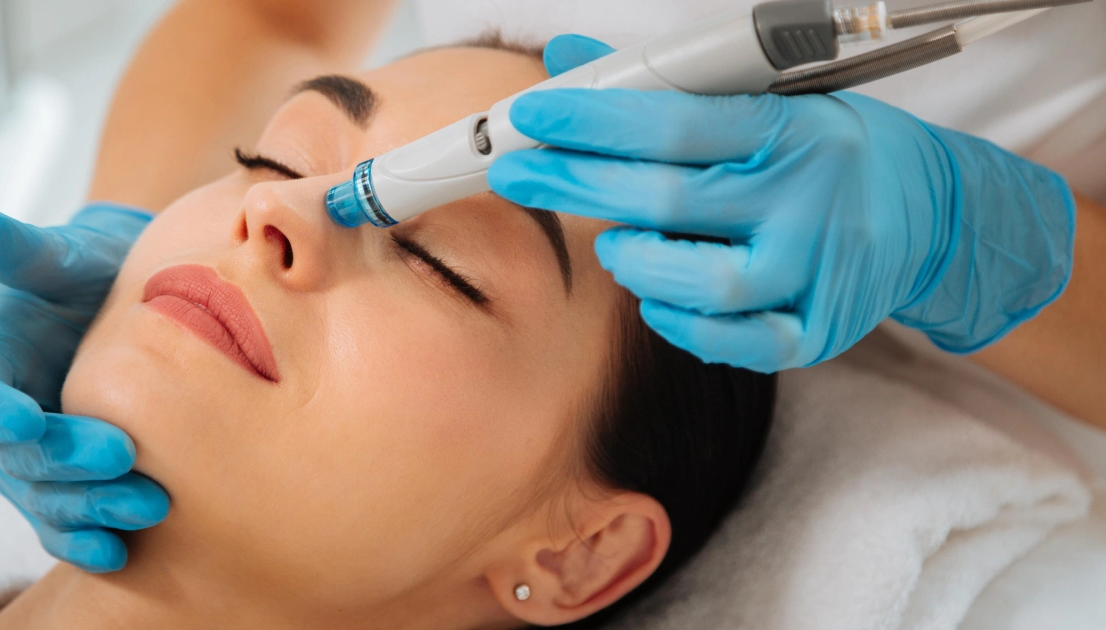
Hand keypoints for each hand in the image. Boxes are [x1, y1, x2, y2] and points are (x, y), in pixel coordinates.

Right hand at [0, 204, 168, 571]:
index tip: (23, 423)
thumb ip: (31, 254)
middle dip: (64, 463)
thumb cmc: (98, 271)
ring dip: (87, 509)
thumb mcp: (70, 256)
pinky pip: (67, 519)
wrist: (136, 303)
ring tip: (145, 508)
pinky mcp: (68, 481)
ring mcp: (32, 455)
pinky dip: (87, 539)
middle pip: (16, 456)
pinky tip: (119, 554)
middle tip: (123, 459)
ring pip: (44, 496)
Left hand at [488, 35, 1074, 371]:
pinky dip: (681, 324)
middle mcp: (805, 199)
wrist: (933, 216)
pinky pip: (736, 342)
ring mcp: (815, 271)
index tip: (530, 115)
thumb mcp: (768, 98)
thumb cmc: (832, 151)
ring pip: (700, 283)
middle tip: (517, 172)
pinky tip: (656, 298)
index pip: (674, 123)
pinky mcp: (818, 330)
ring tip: (612, 243)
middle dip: (575, 183)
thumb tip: (574, 60)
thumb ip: (669, 86)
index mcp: (791, 131)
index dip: (592, 119)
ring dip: (634, 261)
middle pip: (667, 199)